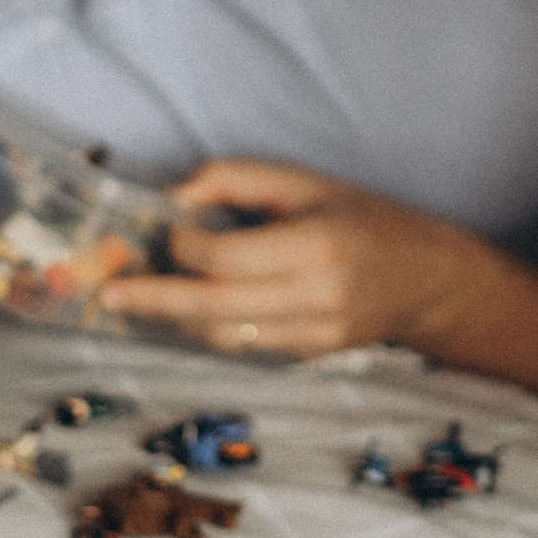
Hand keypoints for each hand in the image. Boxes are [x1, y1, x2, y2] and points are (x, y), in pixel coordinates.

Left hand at [99, 160, 479, 357]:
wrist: (425, 278)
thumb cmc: (362, 218)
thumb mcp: (304, 181)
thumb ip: (237, 180)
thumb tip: (175, 196)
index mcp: (316, 247)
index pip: (228, 259)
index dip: (185, 247)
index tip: (165, 230)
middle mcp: (316, 299)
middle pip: (216, 309)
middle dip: (157, 299)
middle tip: (112, 294)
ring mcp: (313, 336)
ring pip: (225, 338)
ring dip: (175, 320)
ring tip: (138, 303)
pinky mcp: (309, 357)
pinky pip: (245, 347)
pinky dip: (208, 330)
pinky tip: (185, 313)